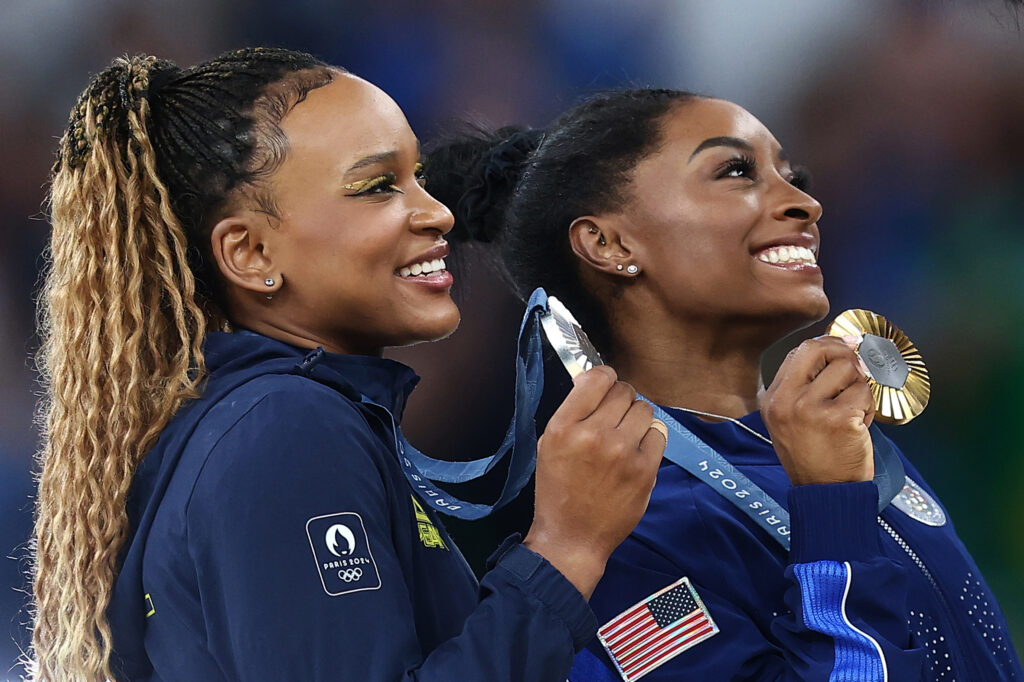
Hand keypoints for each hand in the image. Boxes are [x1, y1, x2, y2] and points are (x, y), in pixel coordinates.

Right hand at [524, 366, 666, 598]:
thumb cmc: (557, 491)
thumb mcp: (548, 446)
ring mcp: (622, 452)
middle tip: (616, 415)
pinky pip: (658, 434)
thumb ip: (572, 413)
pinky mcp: (645, 469)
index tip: (606, 385)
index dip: (605, 377)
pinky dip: (650, 438)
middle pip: (624, 391)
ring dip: (637, 418)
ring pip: (644, 409)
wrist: (572, 537)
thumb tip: (595, 383)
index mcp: (563, 426)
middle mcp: (593, 434)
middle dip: (621, 399)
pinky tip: (638, 451)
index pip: (597, 378)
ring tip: (627, 434)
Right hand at [761, 336, 874, 486]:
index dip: (828, 345)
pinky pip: (864, 394)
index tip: (846, 346)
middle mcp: (787, 400)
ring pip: (849, 370)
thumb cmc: (814, 456)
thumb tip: (840, 347)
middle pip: (820, 350)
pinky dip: (869, 409)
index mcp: (773, 398)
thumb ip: (807, 385)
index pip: (800, 351)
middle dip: (845, 356)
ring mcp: (811, 409)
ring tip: (854, 411)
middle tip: (856, 371)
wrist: (823, 493)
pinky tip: (860, 426)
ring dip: (860, 388)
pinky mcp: (839, 419)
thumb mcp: (792, 418)